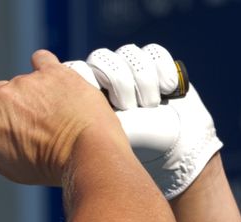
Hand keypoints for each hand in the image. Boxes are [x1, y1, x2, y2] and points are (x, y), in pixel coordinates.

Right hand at [0, 50, 126, 186]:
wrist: (88, 152)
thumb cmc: (48, 166)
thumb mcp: (9, 170)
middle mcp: (1, 95)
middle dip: (10, 108)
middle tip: (33, 128)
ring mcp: (27, 80)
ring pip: (23, 83)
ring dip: (35, 96)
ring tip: (56, 118)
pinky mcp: (53, 70)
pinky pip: (41, 61)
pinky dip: (45, 71)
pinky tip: (56, 84)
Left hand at [69, 44, 222, 199]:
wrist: (173, 150)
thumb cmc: (136, 146)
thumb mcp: (105, 133)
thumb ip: (86, 114)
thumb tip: (67, 101)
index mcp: (85, 94)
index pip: (75, 68)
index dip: (87, 78)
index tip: (102, 101)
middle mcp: (104, 78)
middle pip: (101, 57)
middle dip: (119, 82)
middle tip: (128, 107)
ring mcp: (129, 70)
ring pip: (128, 53)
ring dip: (142, 79)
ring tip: (149, 104)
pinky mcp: (155, 65)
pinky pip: (154, 52)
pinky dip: (162, 71)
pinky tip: (166, 90)